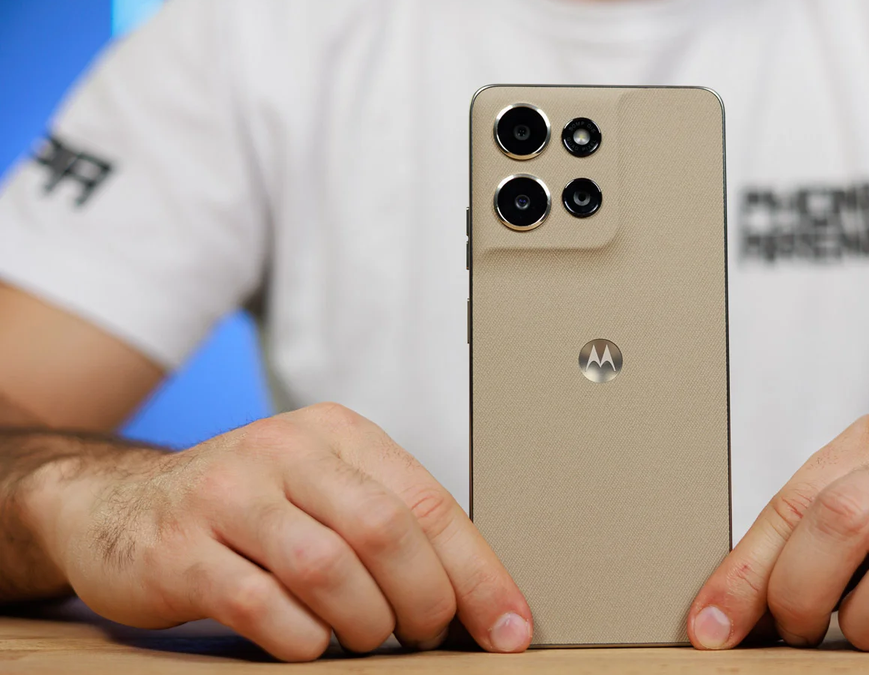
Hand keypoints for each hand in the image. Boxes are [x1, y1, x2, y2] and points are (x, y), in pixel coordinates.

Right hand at [29, 403, 531, 660]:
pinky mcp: (179, 550)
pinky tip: (310, 643)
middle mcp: (283, 452)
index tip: (508, 628)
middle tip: (427, 635)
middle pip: (385, 530)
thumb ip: (388, 524)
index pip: (428, 502)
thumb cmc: (245, 509)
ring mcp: (226, 497)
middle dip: (426, 599)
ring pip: (327, 566)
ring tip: (370, 639)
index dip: (478, 573)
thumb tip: (477, 598)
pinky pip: (259, 603)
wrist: (117, 504)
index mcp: (335, 435)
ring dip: (366, 620)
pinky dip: (300, 637)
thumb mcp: (321, 490)